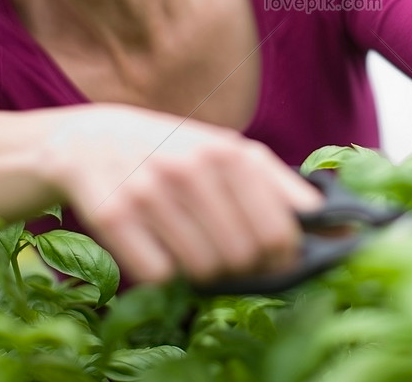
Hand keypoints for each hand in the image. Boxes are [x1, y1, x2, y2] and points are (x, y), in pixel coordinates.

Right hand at [43, 106, 323, 285]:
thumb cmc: (166, 150)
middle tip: (223, 256)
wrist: (83, 139)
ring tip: (185, 247)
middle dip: (241, 266)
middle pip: (245, 254)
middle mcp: (192, 166)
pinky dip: (161, 272)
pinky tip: (152, 247)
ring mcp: (151, 189)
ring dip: (200, 271)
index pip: (282, 228)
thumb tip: (328, 226)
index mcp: (229, 151)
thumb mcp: (221, 150)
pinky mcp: (112, 215)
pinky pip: (159, 274)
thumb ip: (274, 184)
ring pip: (205, 267)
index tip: (273, 260)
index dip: (283, 256)